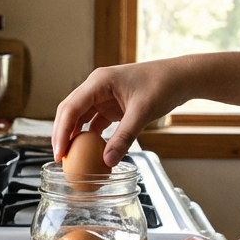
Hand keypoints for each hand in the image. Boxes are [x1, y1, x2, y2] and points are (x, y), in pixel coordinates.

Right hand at [53, 61, 182, 164]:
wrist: (180, 78)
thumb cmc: (162, 86)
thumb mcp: (142, 113)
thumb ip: (124, 137)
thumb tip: (107, 161)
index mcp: (98, 82)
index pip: (71, 108)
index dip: (62, 131)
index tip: (59, 152)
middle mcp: (96, 87)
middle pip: (70, 111)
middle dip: (62, 134)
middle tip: (60, 158)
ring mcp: (103, 95)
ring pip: (80, 116)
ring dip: (74, 135)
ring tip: (70, 157)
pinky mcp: (112, 105)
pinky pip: (94, 121)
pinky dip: (90, 135)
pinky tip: (88, 150)